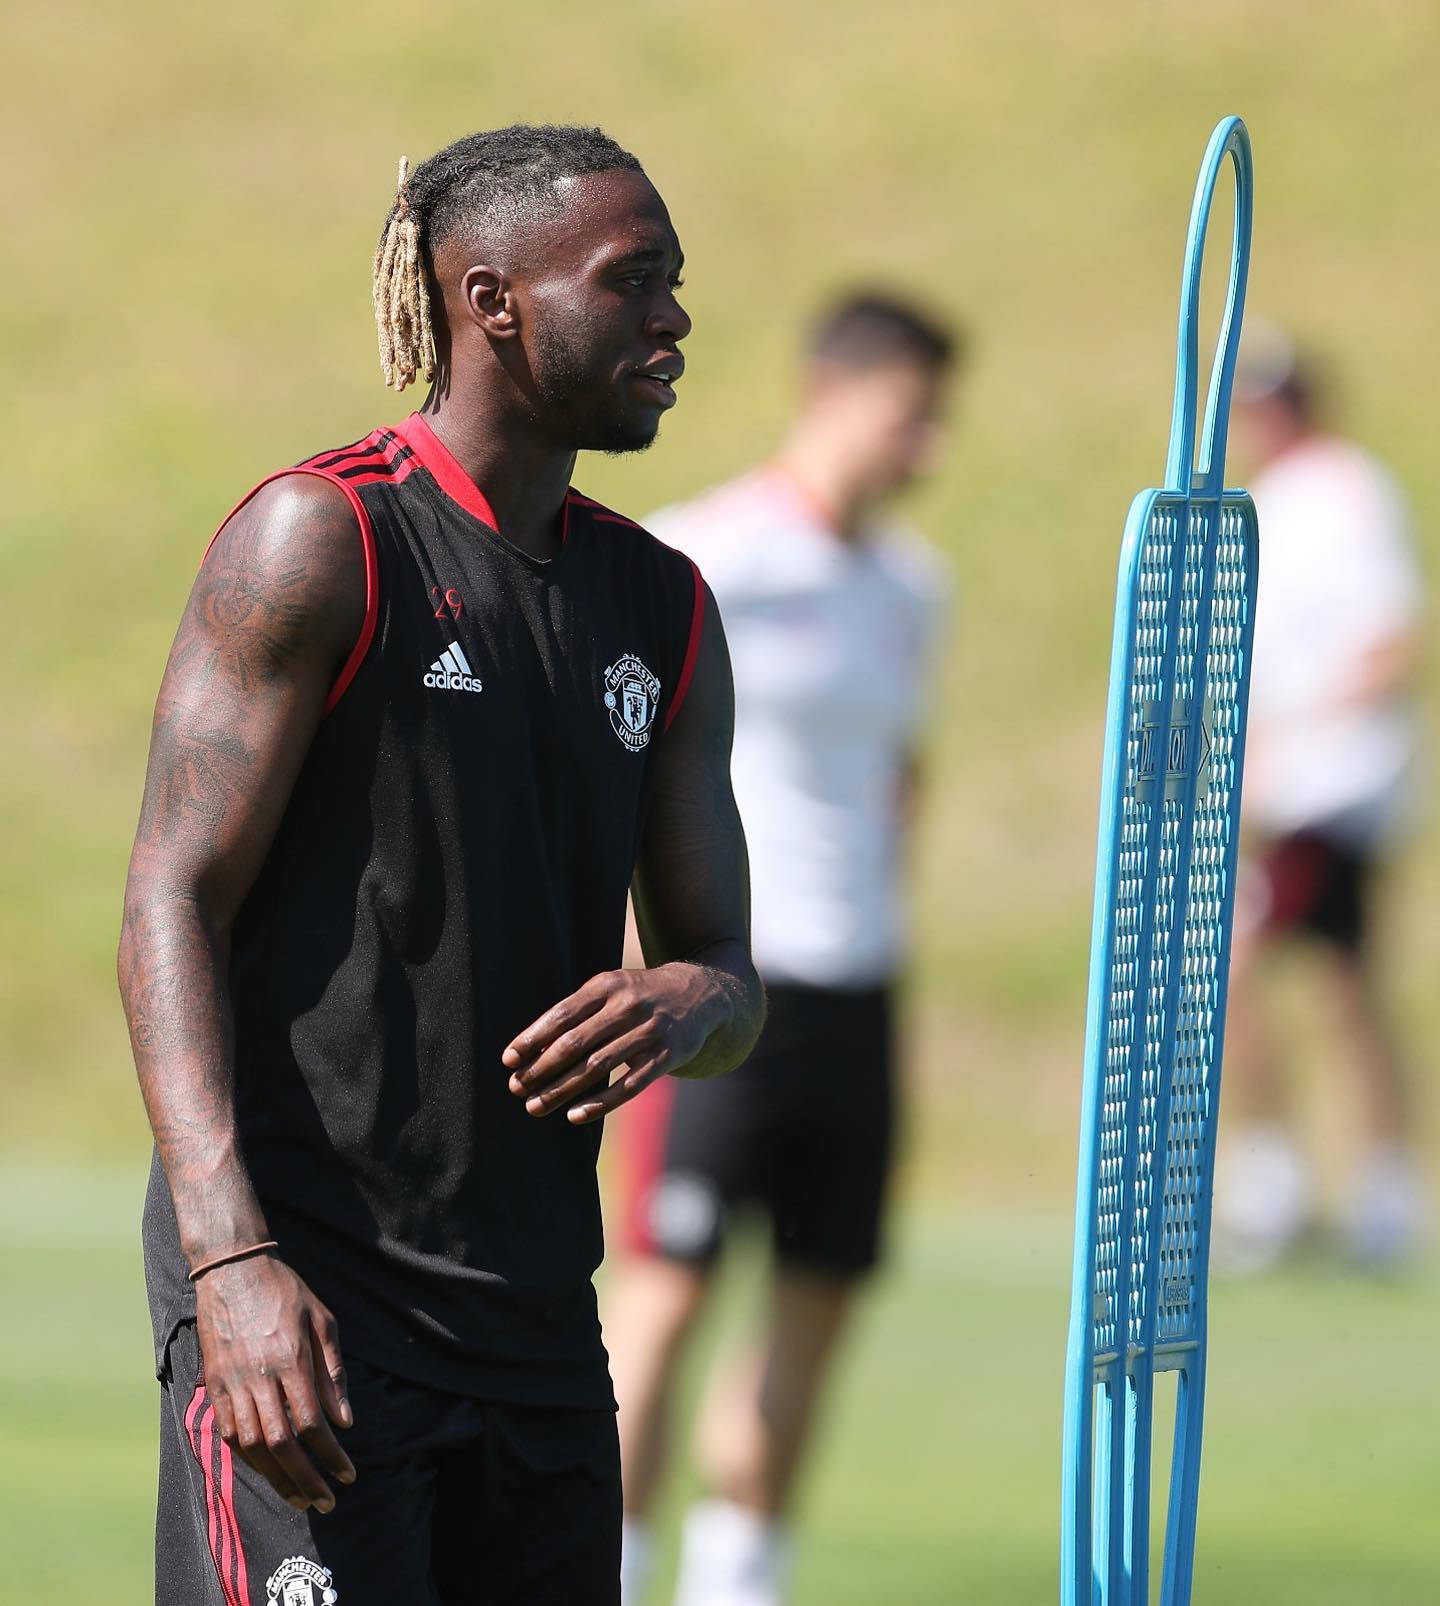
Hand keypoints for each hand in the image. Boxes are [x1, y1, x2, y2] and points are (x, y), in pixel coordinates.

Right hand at [195, 1253, 355, 1512]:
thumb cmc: (285, 1292)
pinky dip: (249, 1459)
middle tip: (326, 1502)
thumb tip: (345, 1422)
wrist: (232, 1272)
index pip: (312, 1423)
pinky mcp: (214, 1386)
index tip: (348, 1474)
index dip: (331, 1455)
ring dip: (276, 1478)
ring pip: (252, 1446)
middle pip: (281, 1444)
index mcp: (290, 1360)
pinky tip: (266, 1471)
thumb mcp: (323, 1321)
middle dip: (305, 1479)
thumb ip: (334, 1372)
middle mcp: (259, 1378)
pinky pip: (230, 1434)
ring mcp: (232, 1384)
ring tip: (299, 1497)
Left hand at [503, 964, 729, 1124]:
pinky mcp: (666, 1057)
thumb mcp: (611, 990)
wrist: (700, 994)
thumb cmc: (639, 995)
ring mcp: (649, 1032)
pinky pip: (629, 1085)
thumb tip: (532, 1048)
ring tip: (536, 1106)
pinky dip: (600, 1103)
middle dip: (541, 1068)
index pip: (562, 1014)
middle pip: (576, 1042)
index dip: (532, 1038)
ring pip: (598, 1067)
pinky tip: (575, 1116)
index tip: (509, 1060)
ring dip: (562, 1090)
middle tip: (516, 1088)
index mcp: (608, 984)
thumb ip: (578, 1013)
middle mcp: (628, 1006)